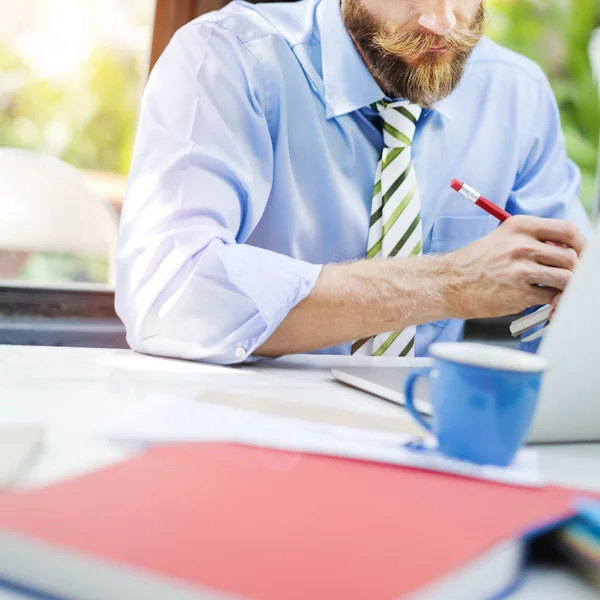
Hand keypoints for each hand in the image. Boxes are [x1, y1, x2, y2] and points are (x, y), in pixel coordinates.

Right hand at [445, 215, 585, 318]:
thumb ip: (532, 241)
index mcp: (519, 227)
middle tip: (566, 277)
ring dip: (565, 287)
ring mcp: (520, 270)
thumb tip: (565, 251)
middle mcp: (521, 245)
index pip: (567, 230)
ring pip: (565, 278)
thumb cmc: (474, 263)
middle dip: (574, 270)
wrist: (448, 283)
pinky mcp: (519, 293)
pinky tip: (544, 302)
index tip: (581, 254)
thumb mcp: (502, 239)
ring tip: (554, 291)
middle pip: (571, 256)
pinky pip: (551, 297)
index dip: (581, 244)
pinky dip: (553, 302)